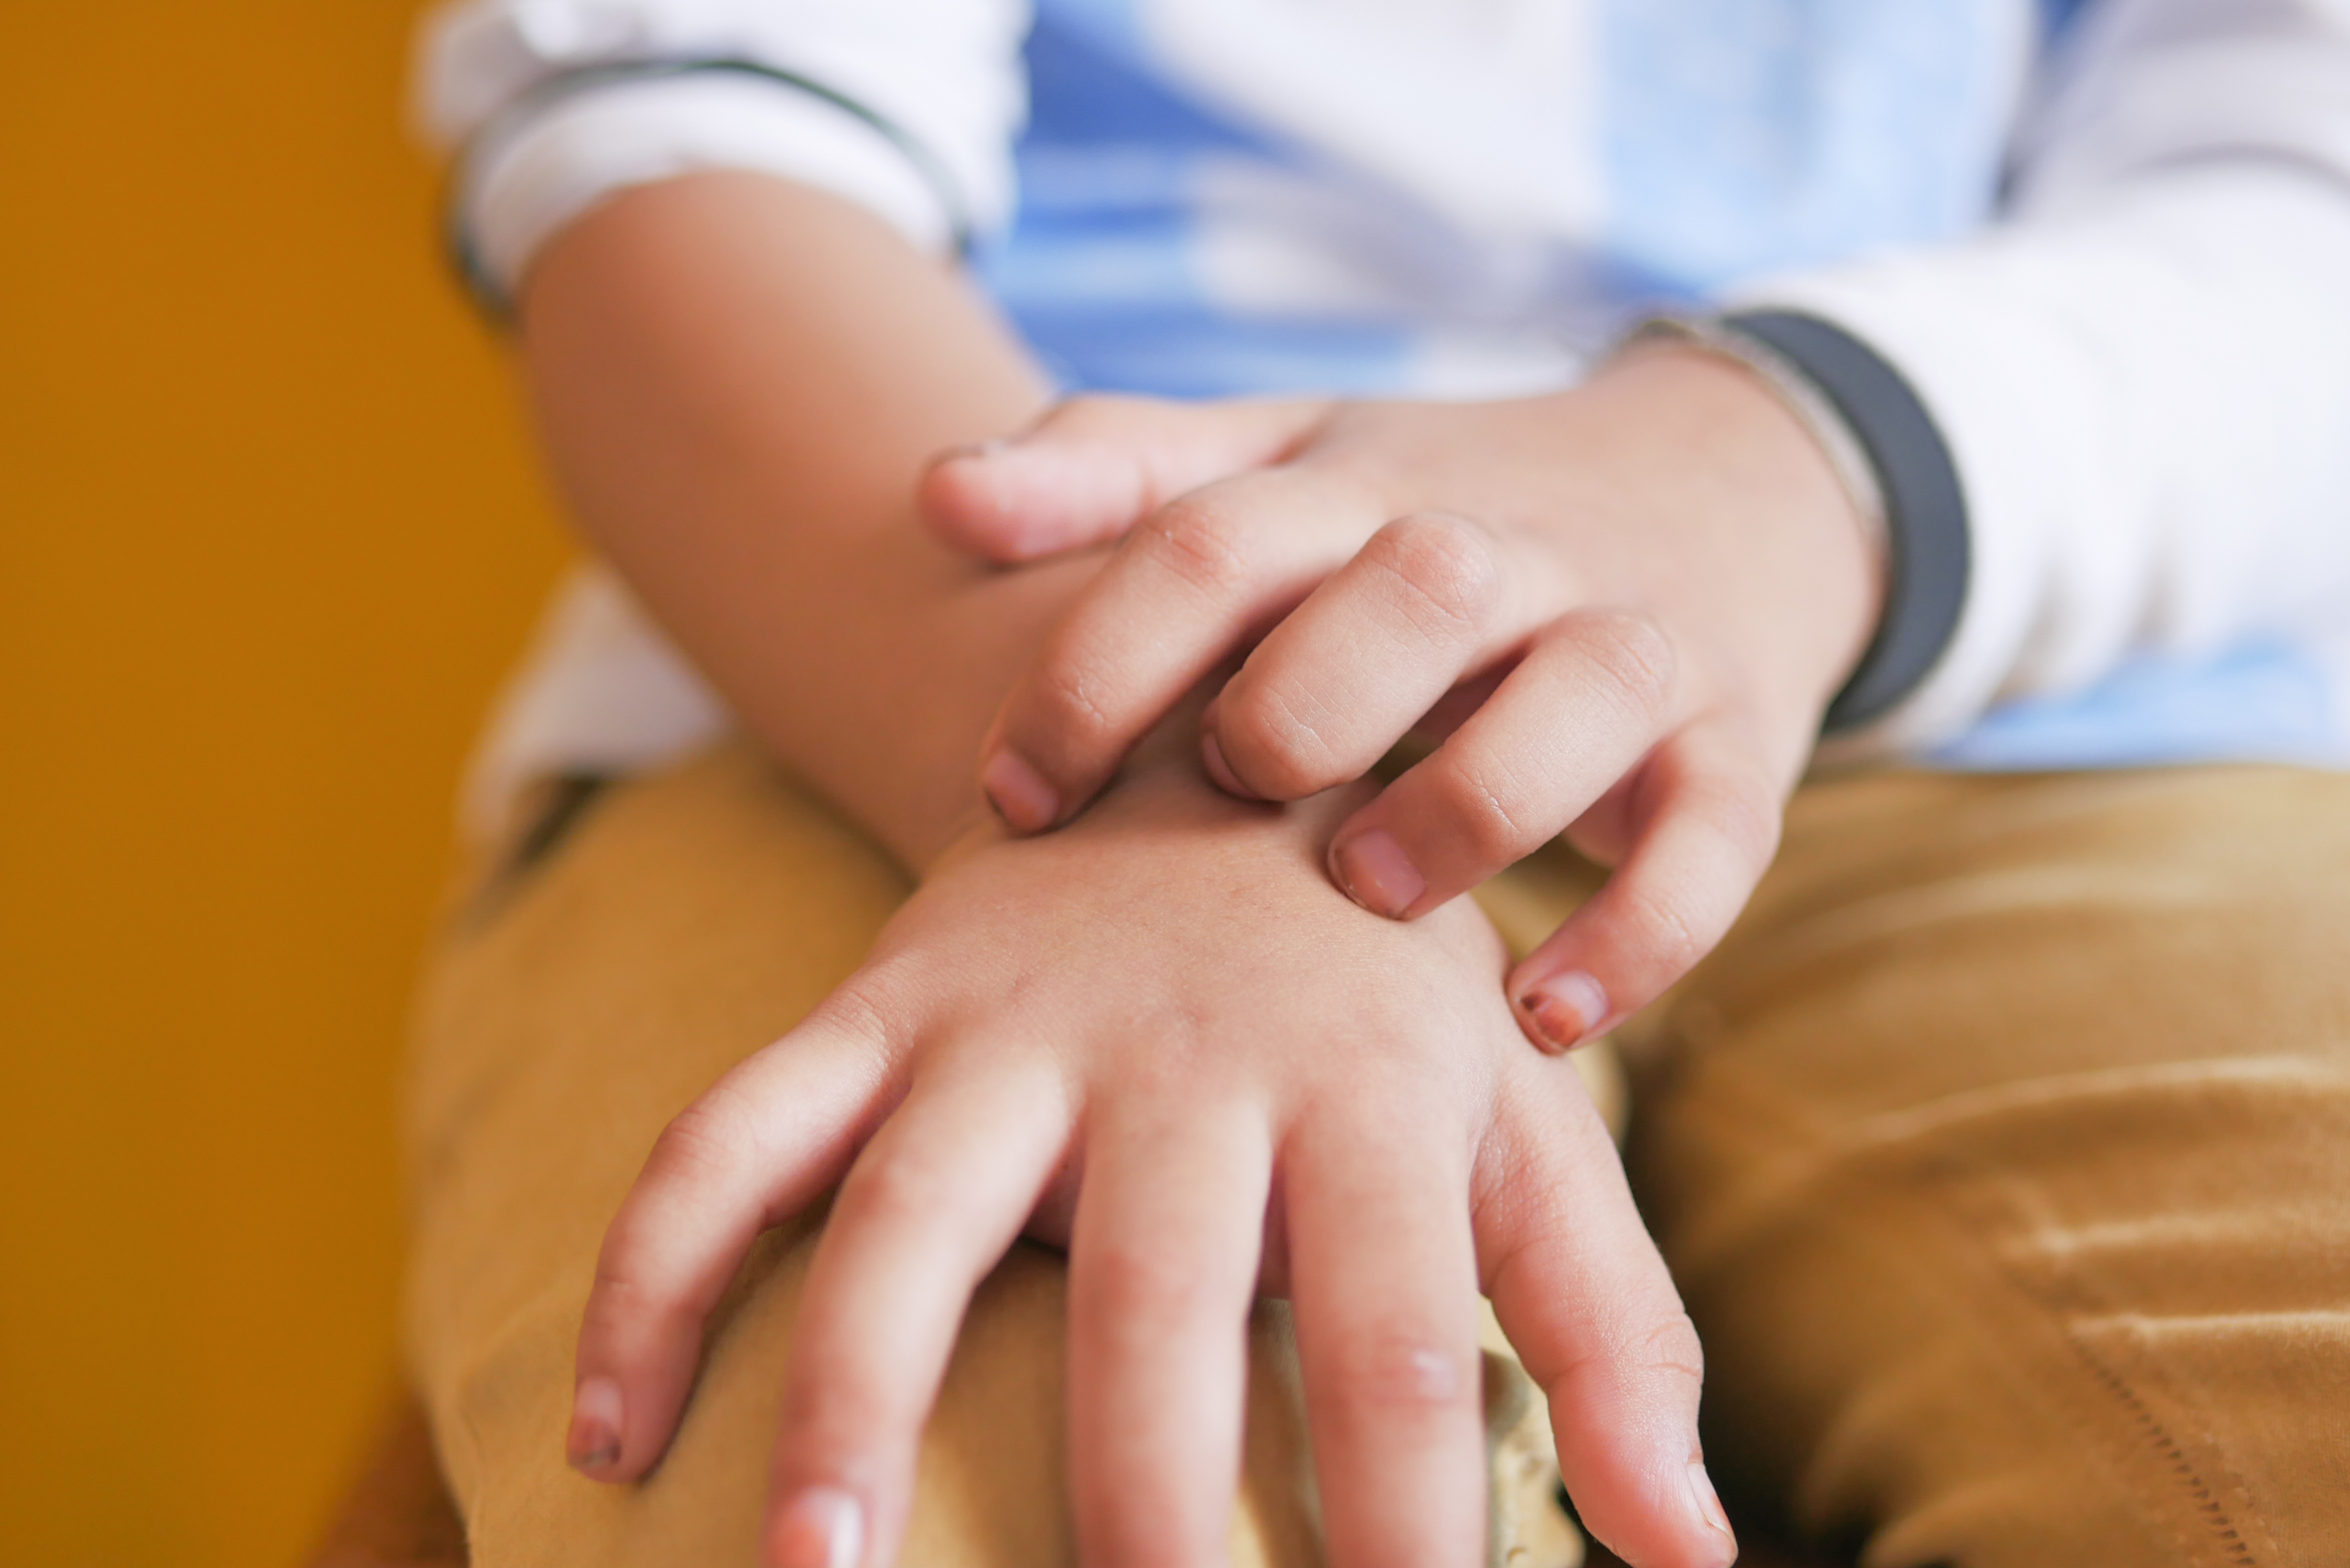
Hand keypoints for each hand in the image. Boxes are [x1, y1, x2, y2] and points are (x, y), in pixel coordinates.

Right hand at [565, 746, 1737, 1567]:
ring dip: (846, 1397)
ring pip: (902, 1210)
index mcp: (1367, 1093)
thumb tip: (1699, 1562)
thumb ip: (1611, 1328)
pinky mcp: (876, 1000)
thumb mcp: (1526, 1124)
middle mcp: (1182, 1058)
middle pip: (1153, 1299)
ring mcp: (1002, 1022)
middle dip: (1132, 1503)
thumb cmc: (1393, 990)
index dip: (1403, 1534)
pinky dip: (657, 1267)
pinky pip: (732, 1130)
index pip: (1393, 1345)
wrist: (1231, 744)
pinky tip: (615, 1434)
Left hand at [924, 347, 1881, 1048]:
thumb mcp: (1285, 459)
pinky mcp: (1737, 741)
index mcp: (1362, 490)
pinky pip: (1717, 833)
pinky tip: (1541, 1019)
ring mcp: (1632, 640)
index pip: (1217, 543)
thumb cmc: (1431, 514)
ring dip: (1474, 796)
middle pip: (1411, 587)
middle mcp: (1501, 553)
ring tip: (1374, 888)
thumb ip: (1119, 472)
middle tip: (1226, 791)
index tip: (1009, 793)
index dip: (1099, 666)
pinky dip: (1644, 927)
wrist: (1722, 485)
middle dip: (1306, 695)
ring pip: (1579, 695)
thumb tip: (934, 489)